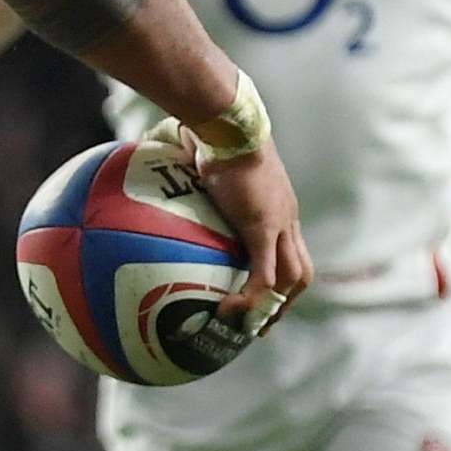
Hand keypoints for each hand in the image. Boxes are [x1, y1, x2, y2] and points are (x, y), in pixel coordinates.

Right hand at [147, 120, 311, 330]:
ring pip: (294, 278)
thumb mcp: (200, 154)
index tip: (262, 296)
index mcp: (277, 206)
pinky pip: (263, 276)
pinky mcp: (262, 228)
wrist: (227, 124)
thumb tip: (149, 157)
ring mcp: (279, 224)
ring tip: (249, 327)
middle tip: (261, 324)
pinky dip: (250, 299)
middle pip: (302, 270)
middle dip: (285, 301)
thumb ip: (185, 163)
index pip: (290, 249)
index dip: (280, 277)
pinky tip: (227, 311)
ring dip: (274, 307)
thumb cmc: (210, 130)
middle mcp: (286, 219)